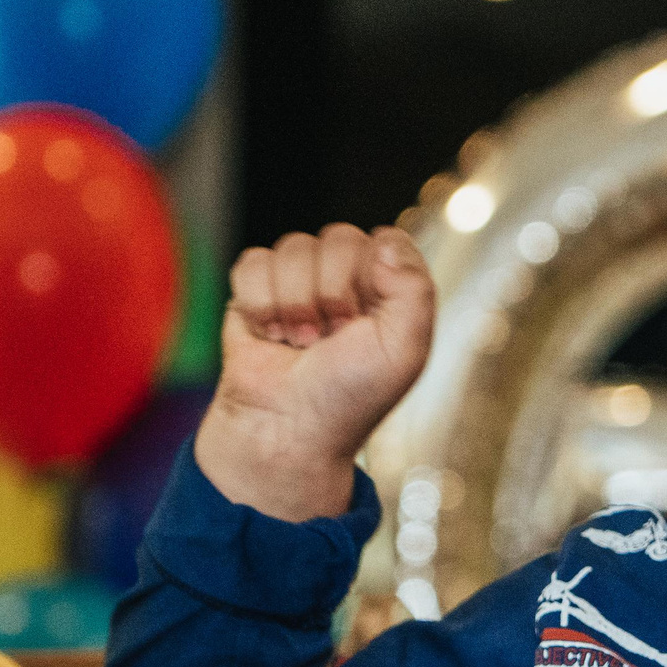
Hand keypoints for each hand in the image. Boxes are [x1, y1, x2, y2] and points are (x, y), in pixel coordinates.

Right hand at [195, 223, 435, 520]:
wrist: (284, 429)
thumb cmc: (349, 397)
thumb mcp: (403, 350)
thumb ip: (414, 289)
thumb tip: (383, 238)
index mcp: (391, 291)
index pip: (386, 241)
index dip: (373, 277)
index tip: (366, 322)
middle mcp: (348, 281)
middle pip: (338, 237)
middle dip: (331, 292)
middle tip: (332, 338)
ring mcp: (301, 283)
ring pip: (293, 246)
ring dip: (294, 303)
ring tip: (300, 343)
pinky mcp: (256, 291)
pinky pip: (253, 262)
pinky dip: (259, 303)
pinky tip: (269, 334)